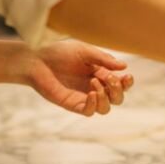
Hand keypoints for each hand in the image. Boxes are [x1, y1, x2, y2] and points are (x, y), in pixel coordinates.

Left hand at [11, 41, 133, 115]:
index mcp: (100, 73)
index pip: (120, 83)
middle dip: (118, 91)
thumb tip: (124, 67)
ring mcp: (84, 97)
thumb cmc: (59, 52)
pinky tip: (91, 93)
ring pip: (106, 108)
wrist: (37, 59)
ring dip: (106, 98)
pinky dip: (94, 105)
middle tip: (109, 79)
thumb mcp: (84, 51)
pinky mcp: (72, 104)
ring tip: (94, 83)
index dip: (127, 83)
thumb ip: (103, 59)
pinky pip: (89, 112)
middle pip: (117, 98)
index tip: (127, 76)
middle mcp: (94, 87)